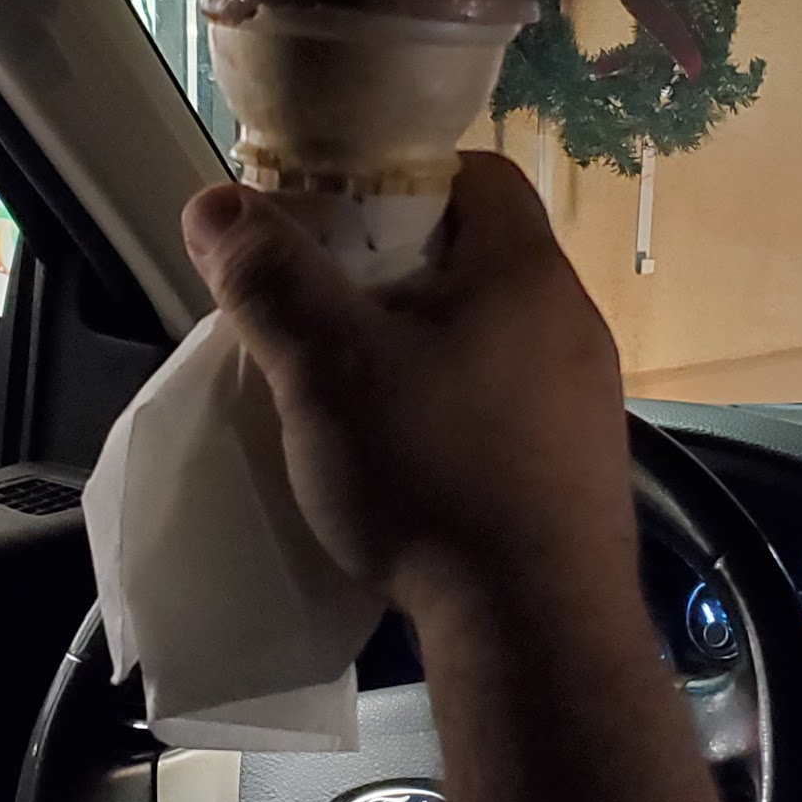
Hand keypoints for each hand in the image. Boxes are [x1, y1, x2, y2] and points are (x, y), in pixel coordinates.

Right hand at [181, 152, 637, 615]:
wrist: (536, 628)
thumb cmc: (432, 472)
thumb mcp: (326, 367)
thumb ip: (269, 279)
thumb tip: (214, 202)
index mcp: (527, 270)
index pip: (477, 173)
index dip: (400, 177)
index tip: (334, 216)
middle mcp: (574, 321)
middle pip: (478, 257)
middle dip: (396, 272)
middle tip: (322, 307)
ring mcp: (587, 400)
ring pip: (490, 337)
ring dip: (423, 348)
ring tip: (352, 389)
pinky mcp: (580, 469)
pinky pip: (509, 407)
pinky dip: (454, 411)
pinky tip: (409, 460)